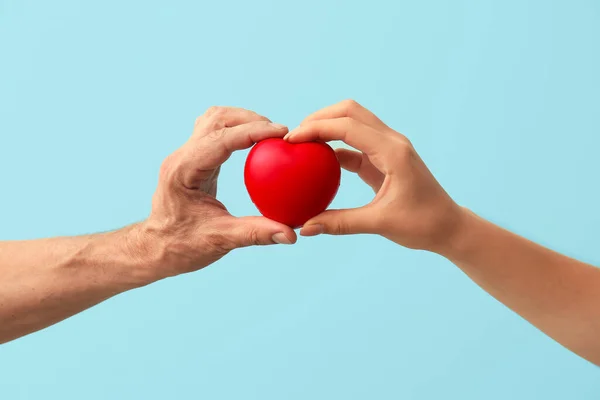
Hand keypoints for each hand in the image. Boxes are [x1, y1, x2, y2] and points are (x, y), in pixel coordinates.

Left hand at [134, 107, 296, 280]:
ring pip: (214, 119)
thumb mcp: (220, 241)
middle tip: (280, 133)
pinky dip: (236, 131)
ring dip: (242, 120)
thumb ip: (256, 234)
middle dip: (251, 120)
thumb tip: (291, 235)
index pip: (221, 140)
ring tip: (269, 134)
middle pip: (217, 119)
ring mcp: (185, 155)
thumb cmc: (182, 246)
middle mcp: (181, 157)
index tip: (282, 132)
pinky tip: (253, 143)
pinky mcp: (192, 159)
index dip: (254, 131)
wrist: (157, 248)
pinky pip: (215, 132)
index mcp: (183, 171)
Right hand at [284, 100, 463, 252]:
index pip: (348, 126)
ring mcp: (388, 147)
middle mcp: (391, 142)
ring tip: (301, 145)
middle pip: (349, 111)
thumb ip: (340, 223)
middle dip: (319, 118)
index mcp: (392, 151)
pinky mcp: (383, 158)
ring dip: (326, 128)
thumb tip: (305, 227)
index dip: (316, 128)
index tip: (292, 139)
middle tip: (294, 136)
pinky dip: (334, 147)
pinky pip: (354, 144)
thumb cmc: (422, 224)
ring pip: (352, 122)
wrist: (448, 227)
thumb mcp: (379, 224)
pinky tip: (316, 162)